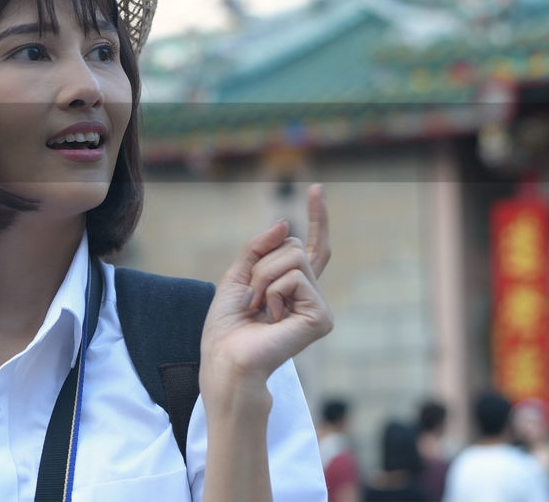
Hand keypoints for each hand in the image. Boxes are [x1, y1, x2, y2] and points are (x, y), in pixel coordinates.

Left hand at [200, 184, 333, 390]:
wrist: (225, 358)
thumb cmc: (227, 327)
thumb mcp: (236, 276)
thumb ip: (258, 249)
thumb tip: (285, 224)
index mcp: (291, 287)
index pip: (310, 246)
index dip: (316, 218)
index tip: (317, 189)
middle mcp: (309, 295)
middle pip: (294, 245)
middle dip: (261, 263)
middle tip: (251, 298)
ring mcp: (318, 306)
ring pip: (294, 257)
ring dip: (263, 278)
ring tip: (258, 308)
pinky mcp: (322, 317)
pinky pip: (295, 277)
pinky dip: (273, 291)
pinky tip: (271, 317)